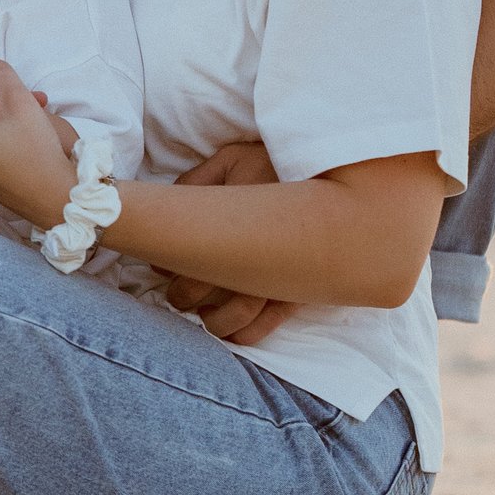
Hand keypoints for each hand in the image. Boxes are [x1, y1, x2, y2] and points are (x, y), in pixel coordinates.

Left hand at [155, 132, 291, 339]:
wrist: (334, 170)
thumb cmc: (275, 162)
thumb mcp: (231, 159)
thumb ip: (197, 180)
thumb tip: (169, 208)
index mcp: (230, 220)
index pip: (185, 254)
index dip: (166, 264)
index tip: (160, 264)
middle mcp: (252, 252)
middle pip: (204, 288)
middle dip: (182, 296)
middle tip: (176, 294)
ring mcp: (278, 274)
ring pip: (236, 315)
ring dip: (213, 322)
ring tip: (203, 317)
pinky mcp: (300, 289)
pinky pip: (270, 323)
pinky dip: (247, 335)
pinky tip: (233, 335)